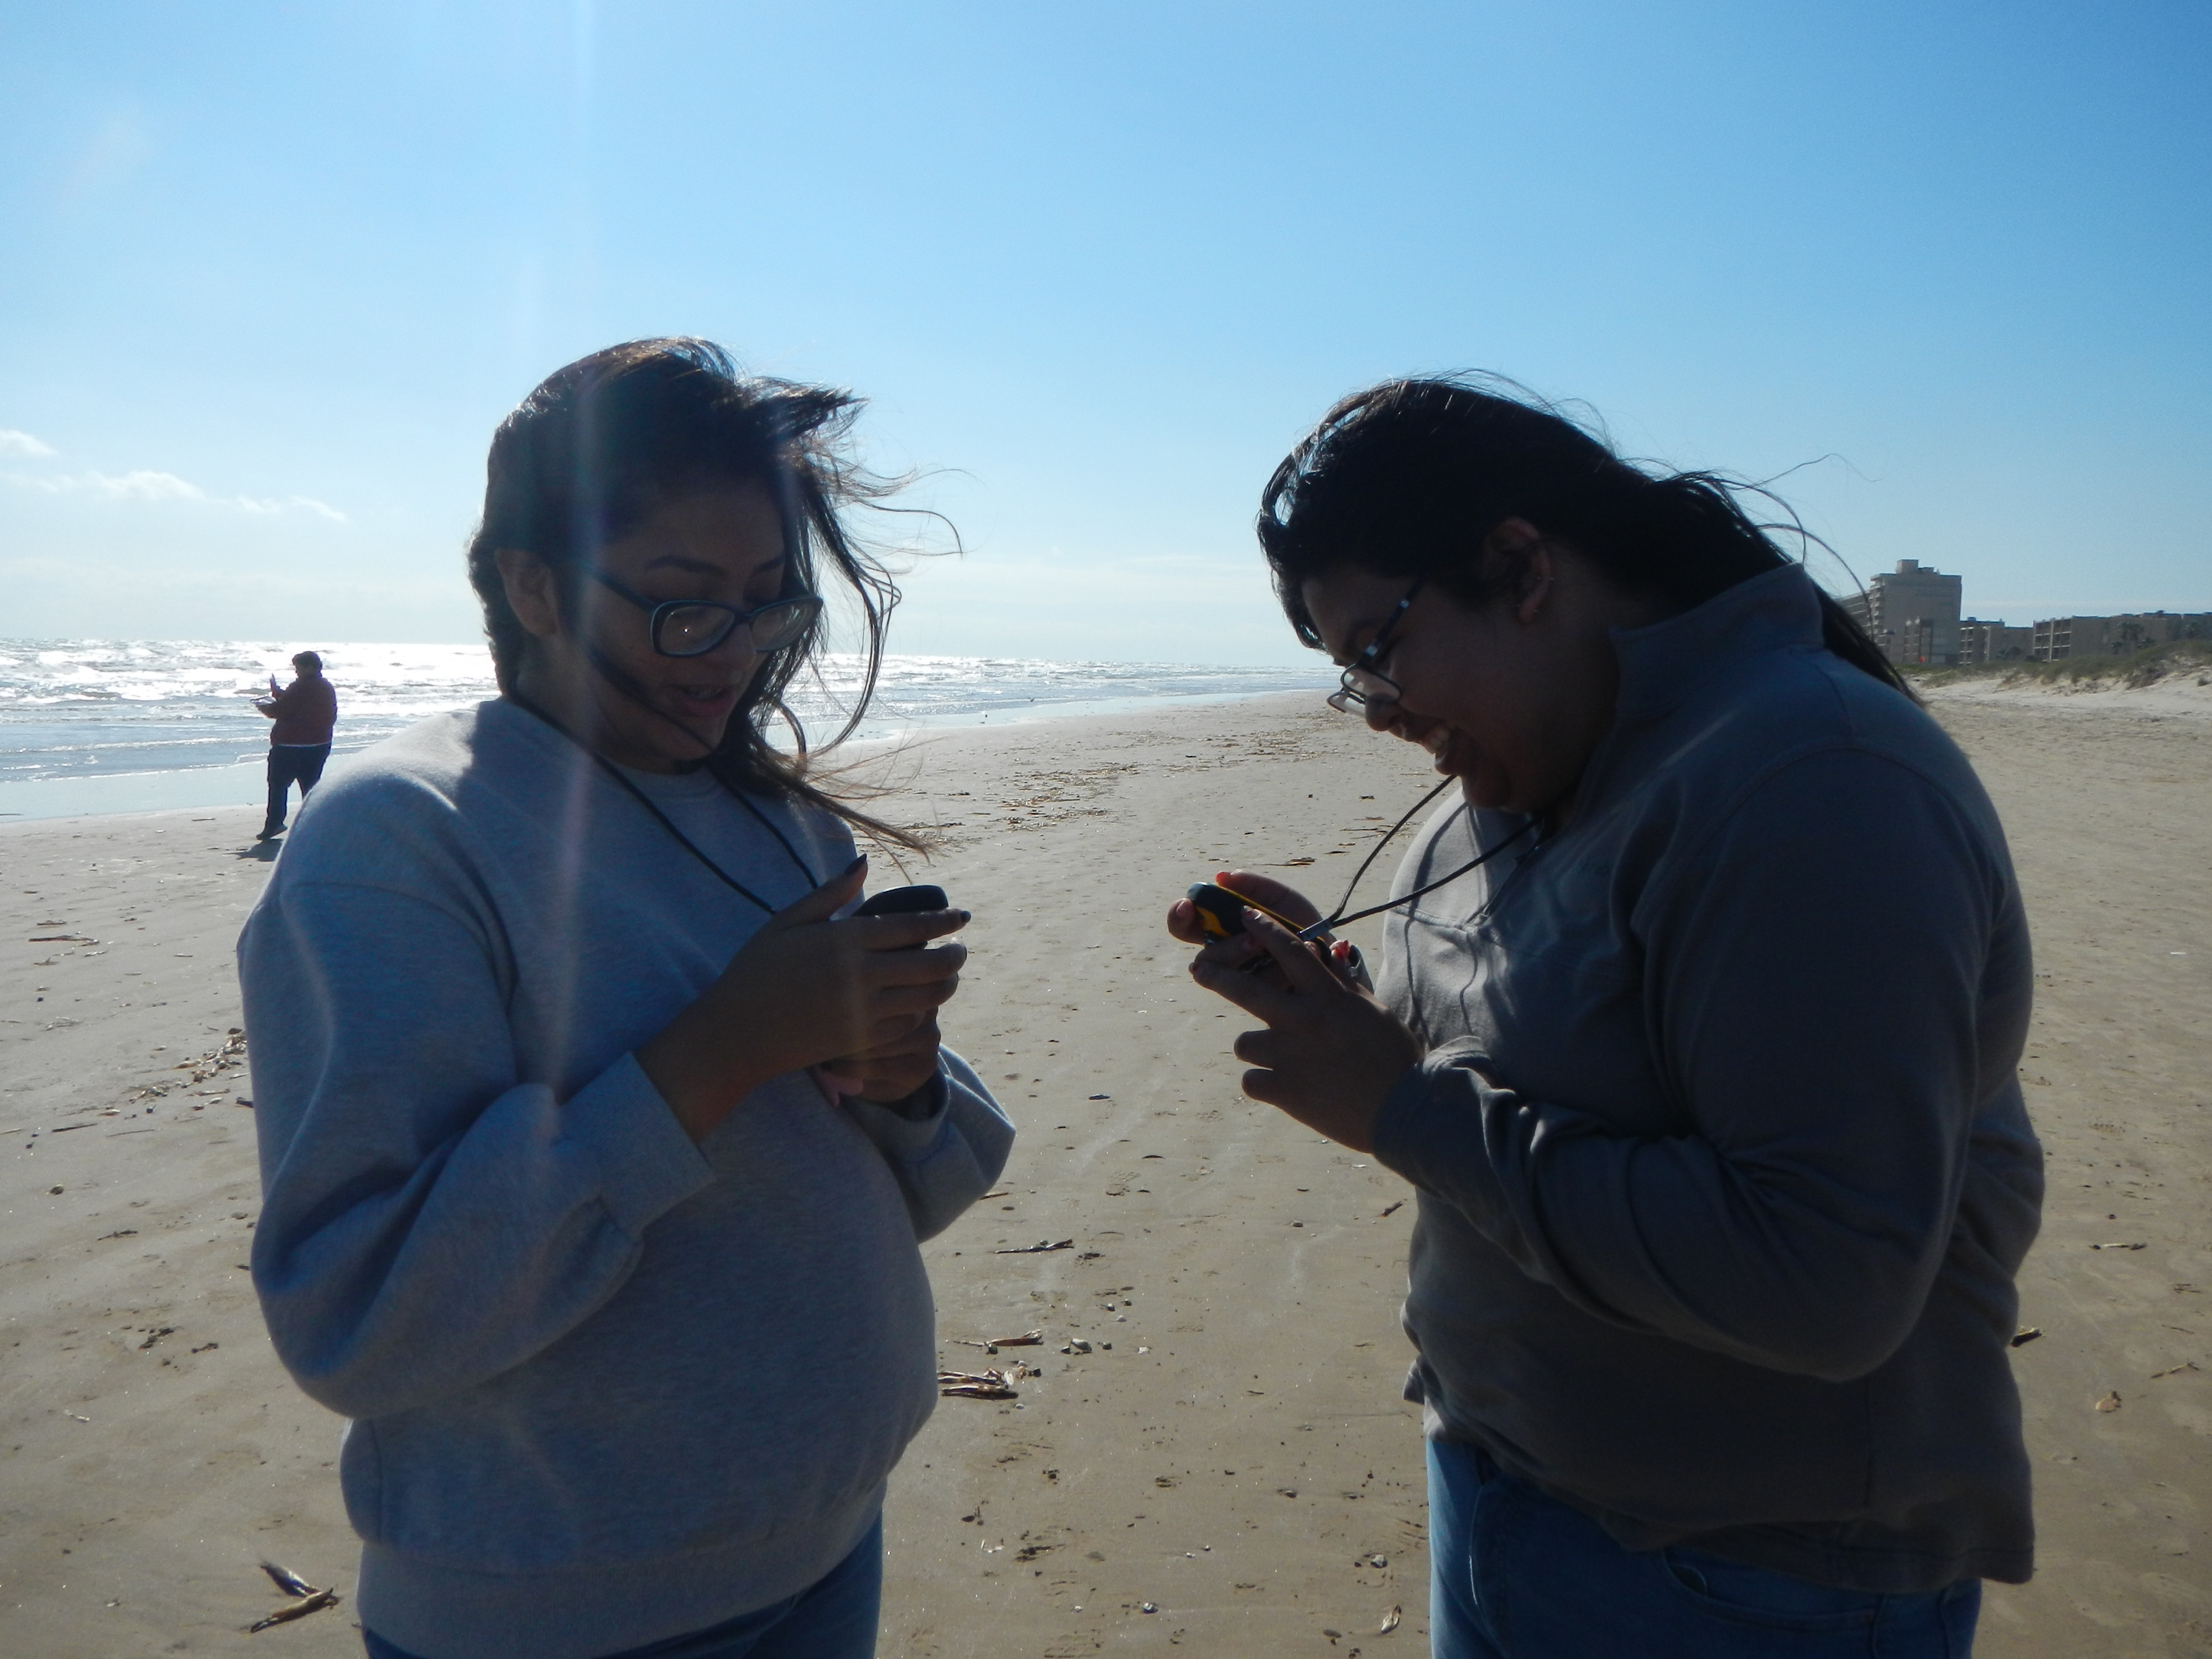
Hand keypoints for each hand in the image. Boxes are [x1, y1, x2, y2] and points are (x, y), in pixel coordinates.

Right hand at [639, 856, 967, 1139]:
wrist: (736, 1033)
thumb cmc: (756, 972)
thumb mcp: (786, 923)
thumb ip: (829, 894)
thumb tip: (864, 862)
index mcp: (843, 940)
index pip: (911, 926)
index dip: (944, 922)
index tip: (962, 917)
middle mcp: (860, 975)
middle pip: (929, 964)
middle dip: (954, 955)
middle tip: (961, 949)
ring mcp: (863, 1011)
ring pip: (926, 997)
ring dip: (946, 985)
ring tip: (949, 975)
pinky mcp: (862, 1040)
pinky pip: (908, 1025)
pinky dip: (922, 1013)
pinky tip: (921, 1003)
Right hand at [1167, 868, 1324, 985]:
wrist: (1336, 961)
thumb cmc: (1302, 928)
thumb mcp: (1283, 900)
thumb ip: (1255, 886)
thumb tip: (1222, 876)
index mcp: (1224, 932)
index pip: (1184, 926)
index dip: (1178, 916)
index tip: (1188, 906)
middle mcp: (1227, 959)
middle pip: (1205, 959)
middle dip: (1228, 949)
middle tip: (1254, 941)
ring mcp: (1242, 984)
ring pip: (1225, 980)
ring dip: (1251, 963)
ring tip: (1280, 953)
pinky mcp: (1261, 1005)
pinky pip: (1258, 993)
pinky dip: (1283, 972)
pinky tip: (1304, 962)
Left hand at [1188, 905, 1421, 1152]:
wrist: (1402, 1112)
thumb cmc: (1393, 1058)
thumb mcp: (1373, 1011)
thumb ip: (1343, 983)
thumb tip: (1329, 951)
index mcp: (1329, 998)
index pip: (1292, 951)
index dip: (1266, 928)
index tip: (1246, 915)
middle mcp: (1303, 1020)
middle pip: (1245, 989)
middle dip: (1216, 975)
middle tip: (1198, 968)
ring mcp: (1289, 1056)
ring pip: (1244, 1043)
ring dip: (1258, 1049)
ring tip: (1285, 1062)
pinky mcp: (1282, 1091)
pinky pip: (1251, 1081)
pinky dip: (1265, 1084)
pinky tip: (1289, 1090)